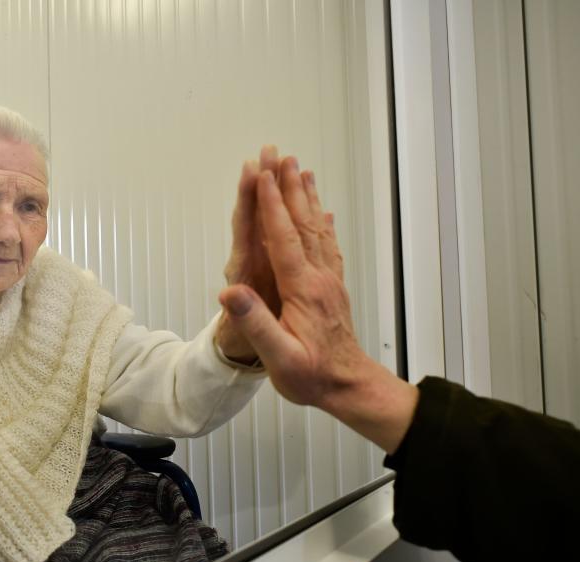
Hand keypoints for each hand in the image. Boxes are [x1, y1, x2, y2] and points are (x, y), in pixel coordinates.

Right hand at [217, 157, 417, 452]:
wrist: (350, 387)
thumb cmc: (312, 377)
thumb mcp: (280, 358)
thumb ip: (256, 323)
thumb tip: (229, 292)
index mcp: (303, 290)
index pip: (283, 238)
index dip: (270, 205)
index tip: (260, 174)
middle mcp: (319, 278)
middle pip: (302, 223)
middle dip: (288, 187)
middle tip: (279, 155)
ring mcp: (330, 281)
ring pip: (317, 229)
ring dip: (307, 197)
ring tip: (300, 170)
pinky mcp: (334, 288)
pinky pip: (329, 246)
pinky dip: (323, 223)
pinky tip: (323, 212)